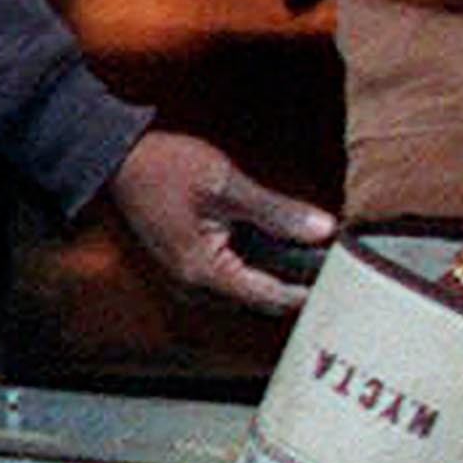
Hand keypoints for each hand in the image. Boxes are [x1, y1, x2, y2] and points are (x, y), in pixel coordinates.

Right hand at [98, 130, 335, 314]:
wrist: (119, 162)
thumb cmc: (166, 168)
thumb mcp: (226, 185)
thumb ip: (276, 211)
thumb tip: (323, 230)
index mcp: (203, 272)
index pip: (271, 297)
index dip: (310, 289)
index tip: (342, 275)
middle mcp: (194, 286)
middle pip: (260, 300)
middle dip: (296, 283)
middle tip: (334, 261)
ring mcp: (189, 278)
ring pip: (248, 290)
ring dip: (278, 275)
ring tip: (312, 251)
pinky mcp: (188, 265)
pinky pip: (233, 277)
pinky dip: (258, 265)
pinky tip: (278, 244)